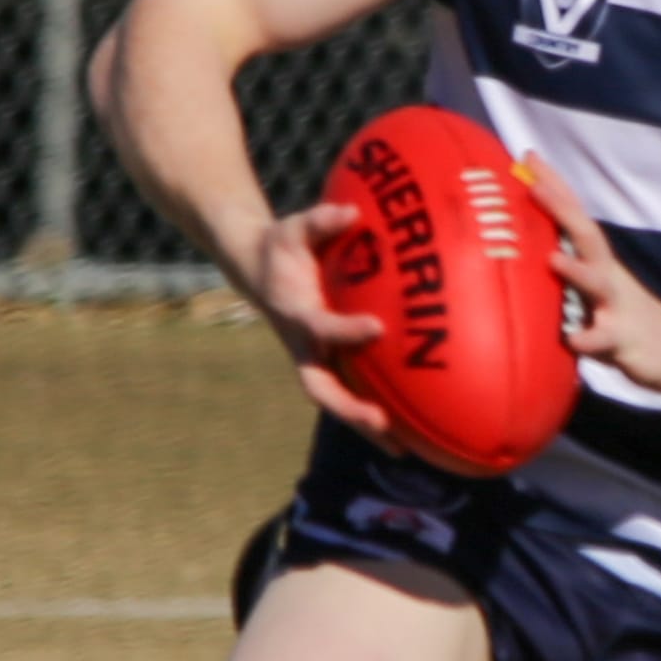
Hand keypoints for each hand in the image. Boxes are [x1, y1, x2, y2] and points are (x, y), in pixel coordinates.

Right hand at [247, 202, 392, 437]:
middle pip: (321, 388)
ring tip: (402, 449)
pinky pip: (348, 394)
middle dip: (349, 409)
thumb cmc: (282, 246)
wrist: (255, 269)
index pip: (320, 328)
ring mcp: (313, 359)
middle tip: (381, 423)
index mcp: (294, 313)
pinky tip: (405, 434)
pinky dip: (371, 417)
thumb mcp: (294, 227)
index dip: (345, 331)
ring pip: (336, 401)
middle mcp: (303, 345)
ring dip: (365, 426)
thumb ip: (320, 220)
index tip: (377, 327)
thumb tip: (351, 211)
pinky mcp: (326, 364)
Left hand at [519, 154, 660, 398]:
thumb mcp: (598, 288)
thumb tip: (525, 250)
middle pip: (586, 235)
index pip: (574, 215)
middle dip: (561, 209)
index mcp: (600, 261)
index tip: (527, 155)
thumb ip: (569, 269)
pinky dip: (588, 338)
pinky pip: (605, 338)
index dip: (554, 186)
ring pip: (598, 284)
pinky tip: (572, 339)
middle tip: (534, 184)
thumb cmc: (628, 317)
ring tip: (552, 258)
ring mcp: (619, 306)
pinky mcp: (626, 339)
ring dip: (577, 270)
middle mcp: (610, 276)